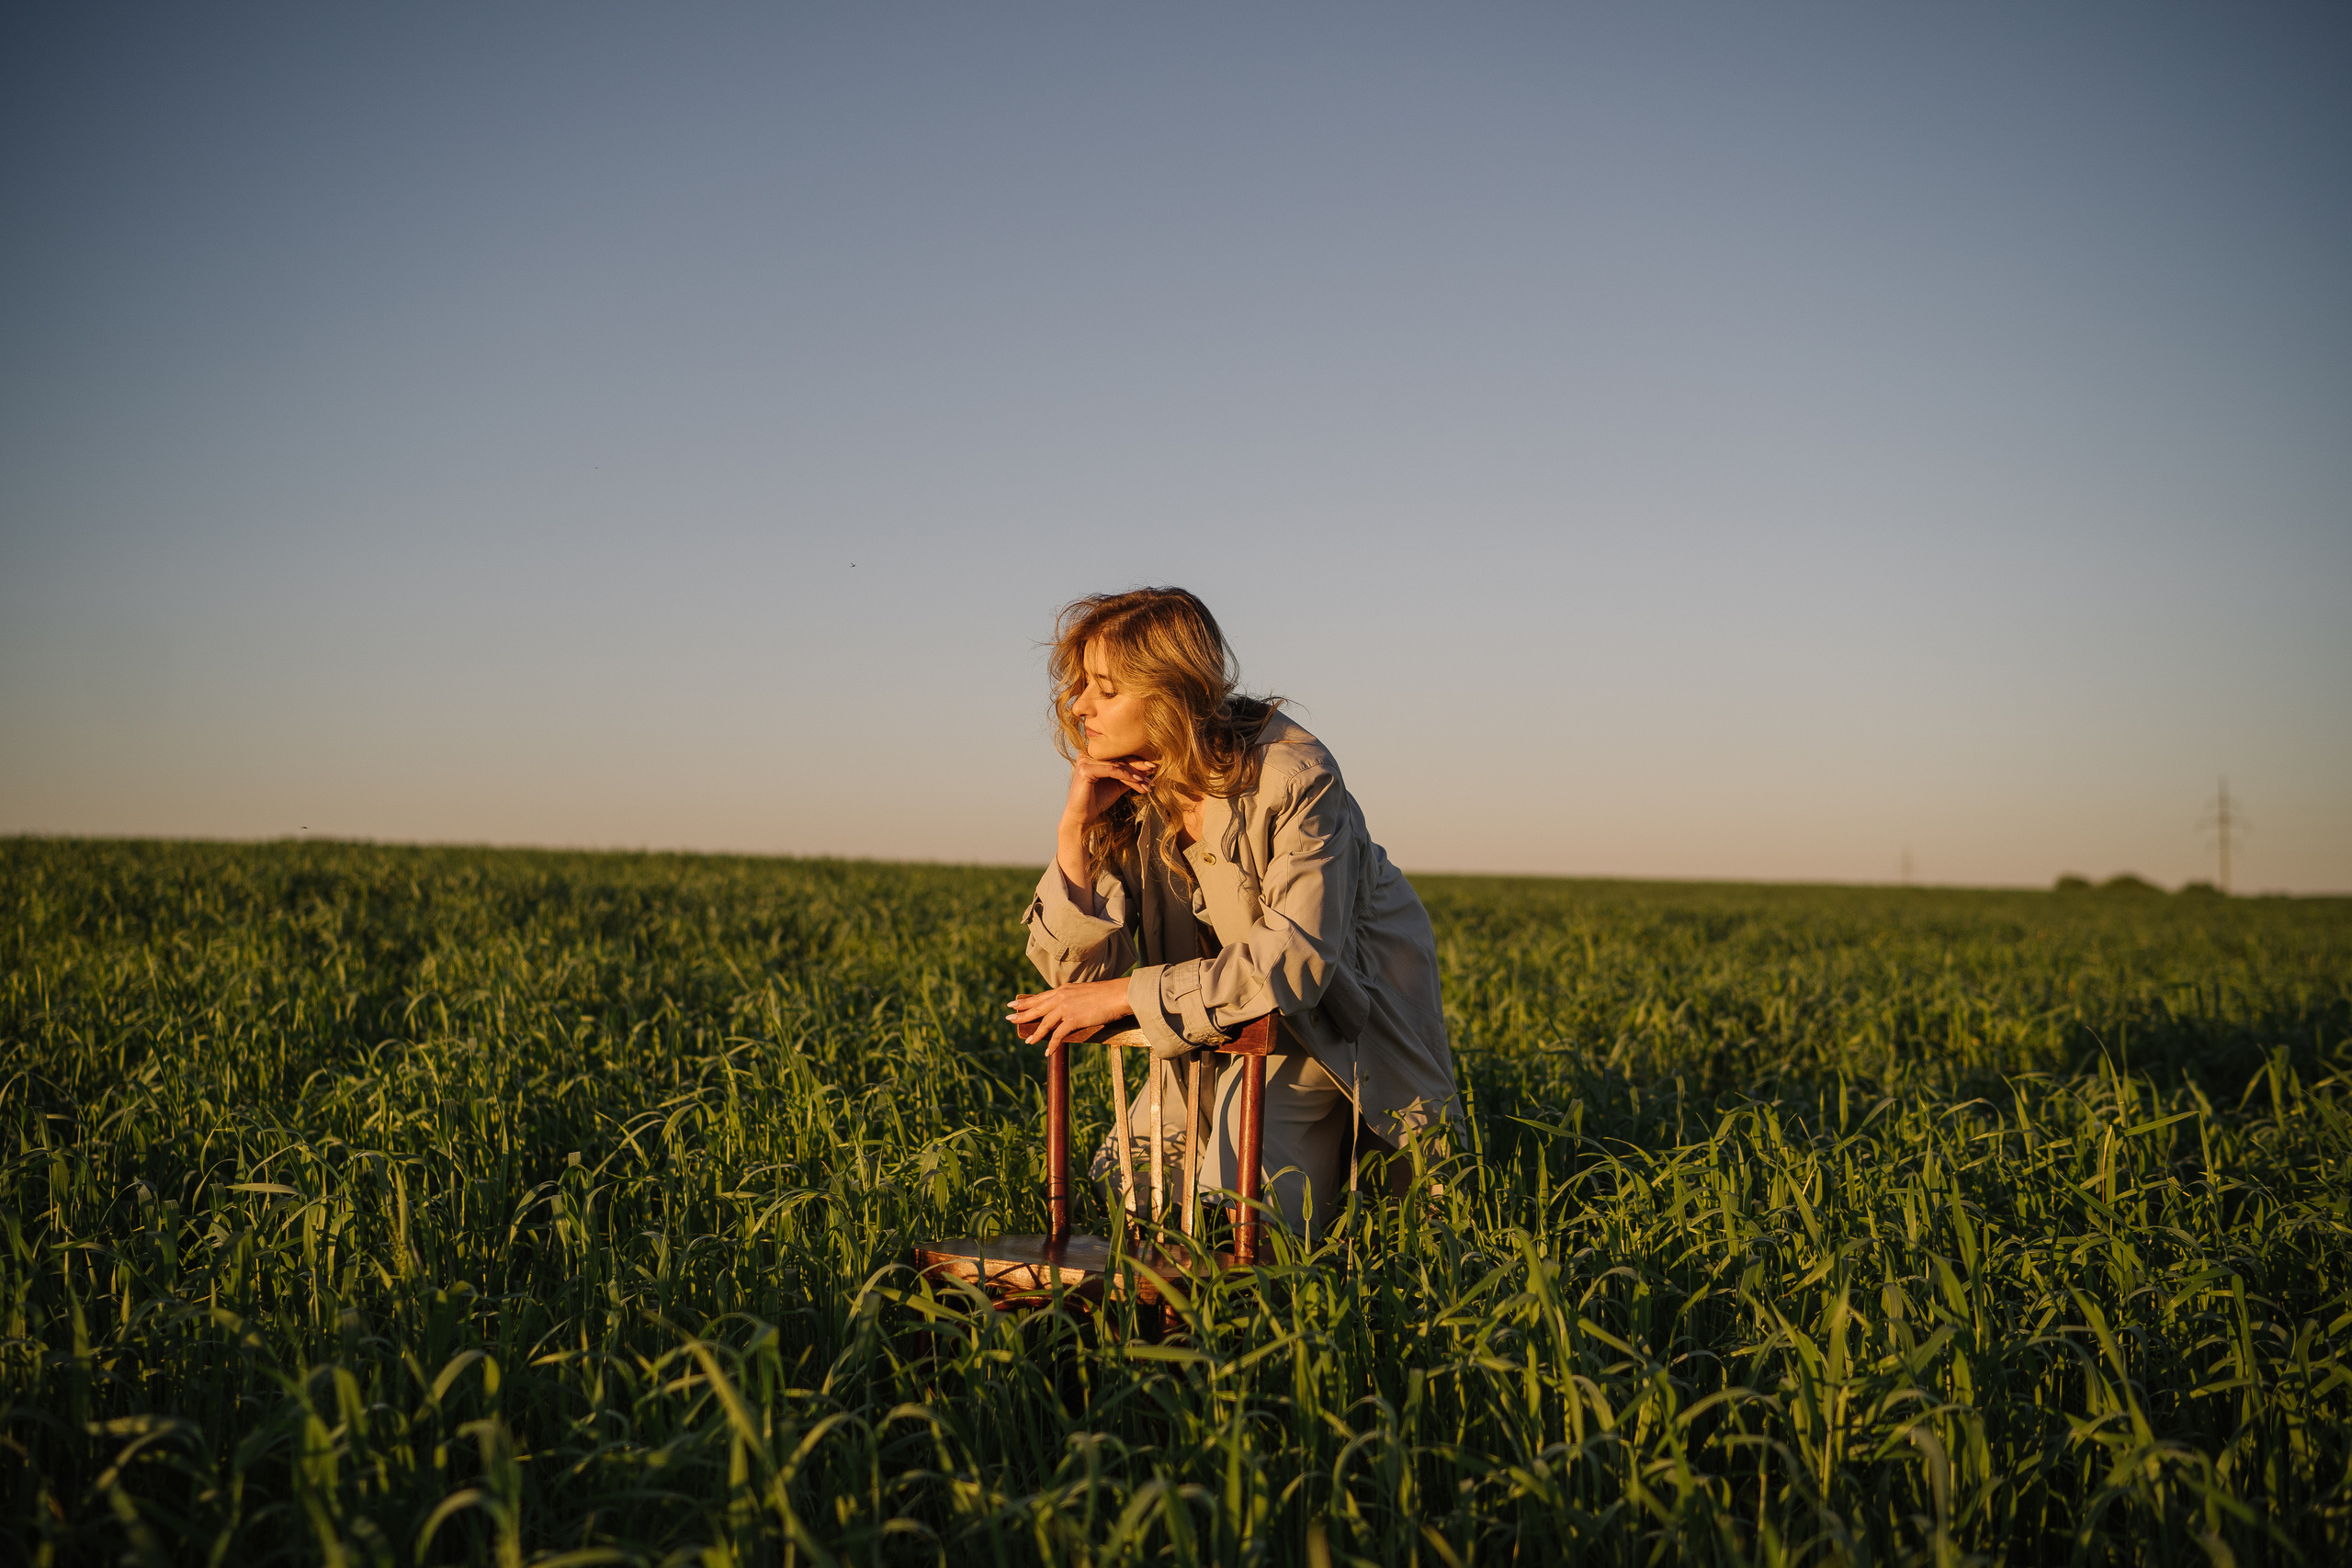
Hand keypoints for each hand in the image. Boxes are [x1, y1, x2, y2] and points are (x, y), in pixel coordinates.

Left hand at [1007, 979, 1134, 1049]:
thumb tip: (1071, 1007)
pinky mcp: (1073, 1019)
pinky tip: (1048, 1052)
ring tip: (1027, 1041)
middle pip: (1037, 1007)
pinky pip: (1058, 1035)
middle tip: (1009, 1018)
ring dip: (1036, 1034)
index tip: (1014, 1003)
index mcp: (1064, 989)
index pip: (1041, 996)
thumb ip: (1075, 998)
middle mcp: (1061, 996)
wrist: (1118, 995)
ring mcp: (1066, 1008)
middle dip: (1022, 1014)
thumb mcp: (1085, 992)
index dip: (1027, 1001)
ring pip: (1044, 1022)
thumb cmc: (1107, 994)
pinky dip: (1052, 1044)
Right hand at [1061, 755, 1154, 833]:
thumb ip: (1128, 776)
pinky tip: (1137, 780)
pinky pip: (1111, 770)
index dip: (1135, 761)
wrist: (1082, 817)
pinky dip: (1126, 775)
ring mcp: (1085, 760)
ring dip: (1134, 773)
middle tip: (1153, 768)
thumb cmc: (1097, 801)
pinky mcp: (1085, 769)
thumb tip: (1147, 769)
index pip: (1117, 756)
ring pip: (1116, 764)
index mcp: (1093, 756)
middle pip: (1117, 758)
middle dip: (1137, 765)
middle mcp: (1087, 754)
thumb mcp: (1117, 785)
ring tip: (1146, 780)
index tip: (1152, 766)